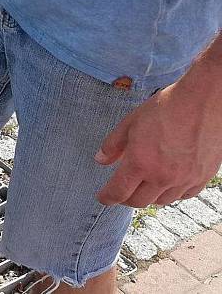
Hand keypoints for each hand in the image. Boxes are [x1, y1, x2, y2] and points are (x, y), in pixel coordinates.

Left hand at [95, 64, 221, 207]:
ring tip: (143, 185)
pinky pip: (183, 195)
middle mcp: (162, 176)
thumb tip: (101, 160)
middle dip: (126, 198)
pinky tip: (167, 182)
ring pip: (161, 201)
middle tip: (121, 191)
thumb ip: (113, 145)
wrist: (202, 102)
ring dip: (149, 196)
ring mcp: (184, 180)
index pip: (119, 191)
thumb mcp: (130, 122)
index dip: (107, 197)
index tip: (102, 197)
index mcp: (140, 163)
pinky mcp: (202, 178)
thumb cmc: (166, 108)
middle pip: (139, 201)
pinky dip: (171, 193)